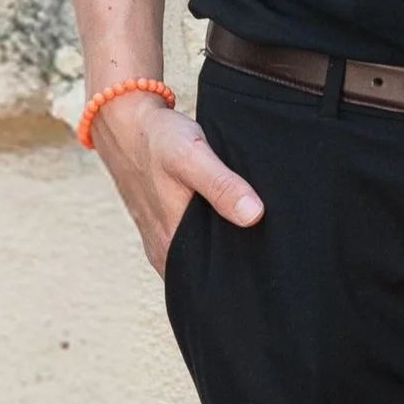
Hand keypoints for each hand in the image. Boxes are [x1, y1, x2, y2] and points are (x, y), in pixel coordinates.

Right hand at [92, 89, 263, 275]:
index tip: (274, 268)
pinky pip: (197, 240)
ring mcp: (164, 238)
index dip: (244, 277)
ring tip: (264, 237)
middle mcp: (166, 249)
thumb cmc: (159, 139)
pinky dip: (216, 233)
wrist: (126, 123)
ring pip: (205, 256)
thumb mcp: (192, 156)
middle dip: (241, 264)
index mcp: (172, 243)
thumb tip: (254, 216)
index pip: (214, 280)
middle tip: (277, 252)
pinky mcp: (166, 223)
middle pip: (212, 270)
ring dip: (228, 247)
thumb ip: (221, 186)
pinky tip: (236, 220)